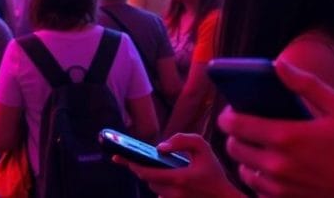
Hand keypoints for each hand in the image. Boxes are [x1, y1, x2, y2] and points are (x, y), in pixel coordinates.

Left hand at [112, 134, 235, 197]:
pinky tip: (166, 179)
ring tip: (153, 167)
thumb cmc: (214, 173)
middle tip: (131, 158)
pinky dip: (161, 187)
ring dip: (152, 178)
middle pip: (148, 181)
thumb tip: (160, 148)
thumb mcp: (203, 149)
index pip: (147, 173)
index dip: (132, 164)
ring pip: (153, 188)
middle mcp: (175, 194)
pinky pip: (160, 196)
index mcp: (180, 178)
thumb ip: (182, 140)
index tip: (120, 156)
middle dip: (142, 169)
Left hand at [218, 61, 333, 197]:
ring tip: (258, 145)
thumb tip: (277, 64)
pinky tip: (271, 166)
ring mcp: (281, 187)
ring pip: (243, 169)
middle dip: (234, 135)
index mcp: (288, 137)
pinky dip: (258, 176)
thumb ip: (306, 84)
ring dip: (245, 157)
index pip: (237, 124)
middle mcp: (278, 164)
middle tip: (245, 125)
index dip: (228, 115)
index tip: (231, 110)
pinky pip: (257, 188)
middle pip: (234, 148)